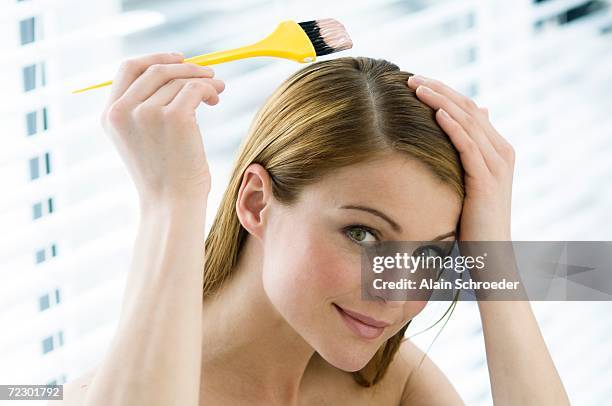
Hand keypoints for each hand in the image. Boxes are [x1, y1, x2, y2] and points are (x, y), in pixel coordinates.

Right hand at [100, 52, 224, 205]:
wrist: (172, 204)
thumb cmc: (165, 176)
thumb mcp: (144, 138)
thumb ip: (148, 106)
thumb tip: (179, 71)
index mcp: (110, 115)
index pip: (129, 69)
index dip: (155, 58)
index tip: (179, 59)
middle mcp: (123, 111)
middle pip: (156, 69)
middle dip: (186, 67)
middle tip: (209, 74)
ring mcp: (147, 113)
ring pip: (180, 80)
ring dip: (204, 80)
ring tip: (218, 90)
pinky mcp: (174, 117)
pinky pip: (196, 89)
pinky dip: (209, 88)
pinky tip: (216, 98)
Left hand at [406, 75, 514, 240]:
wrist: (491, 252)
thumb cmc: (474, 219)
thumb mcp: (469, 182)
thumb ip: (465, 158)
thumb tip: (451, 140)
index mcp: (497, 149)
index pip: (469, 109)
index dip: (444, 93)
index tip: (417, 83)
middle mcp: (501, 151)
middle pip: (468, 109)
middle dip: (439, 90)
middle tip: (411, 78)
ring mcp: (497, 165)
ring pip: (467, 122)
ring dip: (441, 101)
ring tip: (417, 87)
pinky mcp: (487, 180)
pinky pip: (468, 146)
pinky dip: (453, 127)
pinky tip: (436, 114)